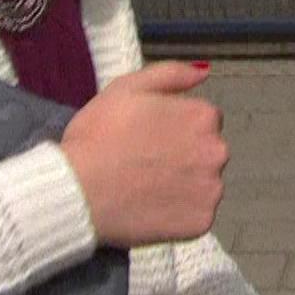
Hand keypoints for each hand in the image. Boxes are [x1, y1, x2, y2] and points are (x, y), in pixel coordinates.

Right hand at [59, 60, 227, 247]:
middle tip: (145, 163)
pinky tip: (151, 208)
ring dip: (184, 184)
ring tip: (146, 187)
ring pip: (204, 183)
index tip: (148, 137)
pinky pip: (197, 214)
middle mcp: (217, 151)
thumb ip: (172, 74)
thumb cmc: (97, 135)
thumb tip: (204, 73)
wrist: (77, 191)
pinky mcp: (202, 221)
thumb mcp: (127, 87)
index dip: (174, 127)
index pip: (202, 119)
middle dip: (184, 154)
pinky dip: (179, 213)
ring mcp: (212, 189)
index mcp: (203, 116)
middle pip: (207, 150)